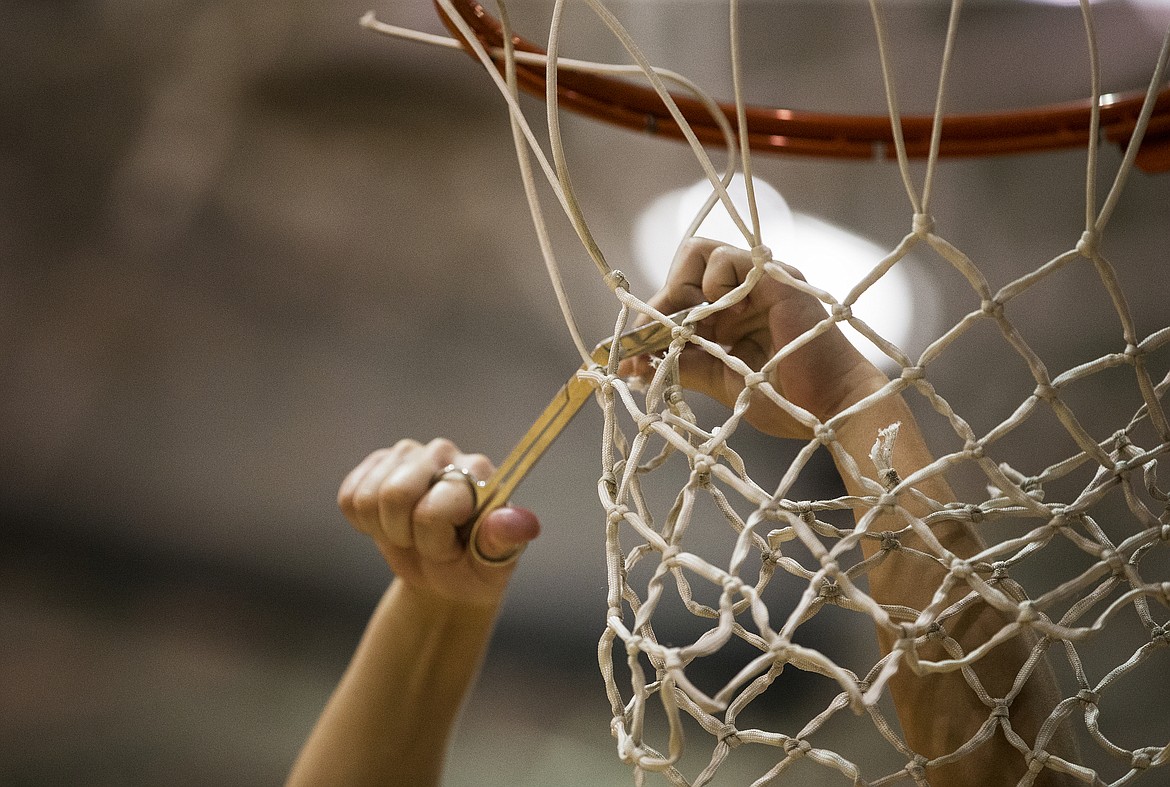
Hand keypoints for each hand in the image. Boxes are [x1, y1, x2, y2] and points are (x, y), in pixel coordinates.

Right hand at [338, 438, 539, 606]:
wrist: (443, 577)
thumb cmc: (474, 567)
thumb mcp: (493, 564)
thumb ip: (503, 541)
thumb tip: (524, 524)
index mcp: (478, 471)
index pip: (432, 509)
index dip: (434, 543)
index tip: (452, 551)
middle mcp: (444, 452)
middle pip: (394, 494)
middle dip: (405, 535)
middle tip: (427, 544)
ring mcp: (407, 454)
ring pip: (368, 497)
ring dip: (384, 530)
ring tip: (410, 535)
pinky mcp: (376, 464)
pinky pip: (349, 497)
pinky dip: (363, 523)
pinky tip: (389, 524)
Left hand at [632, 238, 887, 438]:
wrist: (828, 410)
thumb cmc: (783, 399)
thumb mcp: (720, 380)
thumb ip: (683, 365)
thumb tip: (635, 365)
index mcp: (731, 312)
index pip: (679, 294)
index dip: (651, 320)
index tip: (632, 356)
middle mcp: (744, 291)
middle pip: (684, 266)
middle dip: (660, 303)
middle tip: (654, 340)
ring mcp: (760, 281)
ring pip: (700, 251)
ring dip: (683, 292)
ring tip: (693, 333)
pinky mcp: (775, 280)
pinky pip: (726, 259)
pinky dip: (711, 285)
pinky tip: (719, 319)